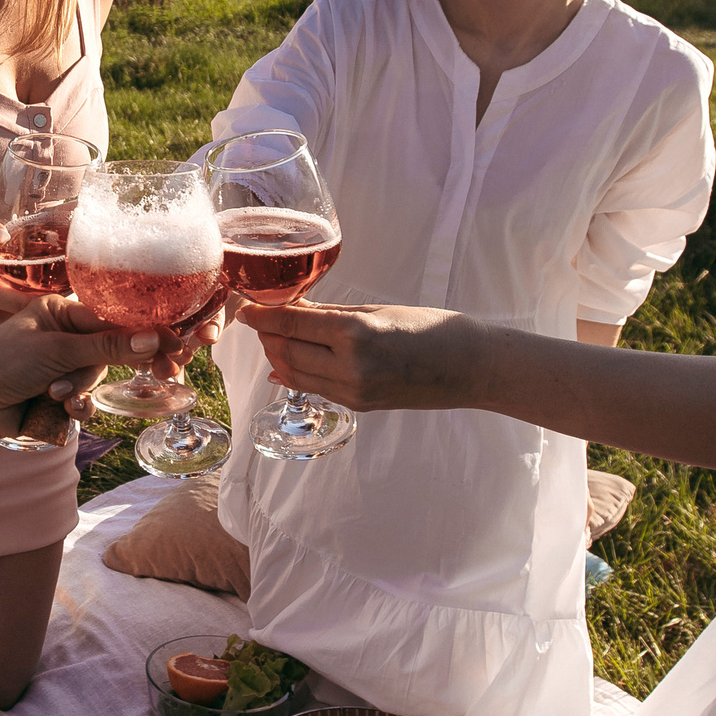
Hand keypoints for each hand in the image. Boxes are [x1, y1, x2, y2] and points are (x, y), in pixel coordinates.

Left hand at [0, 298, 162, 445]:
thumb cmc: (1, 365)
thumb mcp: (57, 351)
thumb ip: (108, 347)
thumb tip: (154, 338)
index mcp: (59, 310)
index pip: (110, 319)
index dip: (141, 334)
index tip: (173, 345)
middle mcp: (61, 334)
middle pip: (108, 352)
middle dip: (95, 369)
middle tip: (139, 377)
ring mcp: (59, 365)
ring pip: (96, 378)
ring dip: (78, 389)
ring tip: (52, 394)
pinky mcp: (56, 394)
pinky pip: (85, 400)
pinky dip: (76, 407)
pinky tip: (60, 410)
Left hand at [238, 300, 491, 411]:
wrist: (470, 368)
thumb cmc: (431, 328)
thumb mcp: (378, 311)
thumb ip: (330, 313)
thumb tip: (292, 308)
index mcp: (355, 334)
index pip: (291, 324)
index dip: (262, 316)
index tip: (245, 308)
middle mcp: (349, 367)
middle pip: (286, 351)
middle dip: (267, 334)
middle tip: (259, 318)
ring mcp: (353, 392)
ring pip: (294, 374)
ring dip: (278, 355)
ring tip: (274, 336)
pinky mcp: (359, 407)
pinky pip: (315, 389)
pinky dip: (295, 375)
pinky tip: (285, 365)